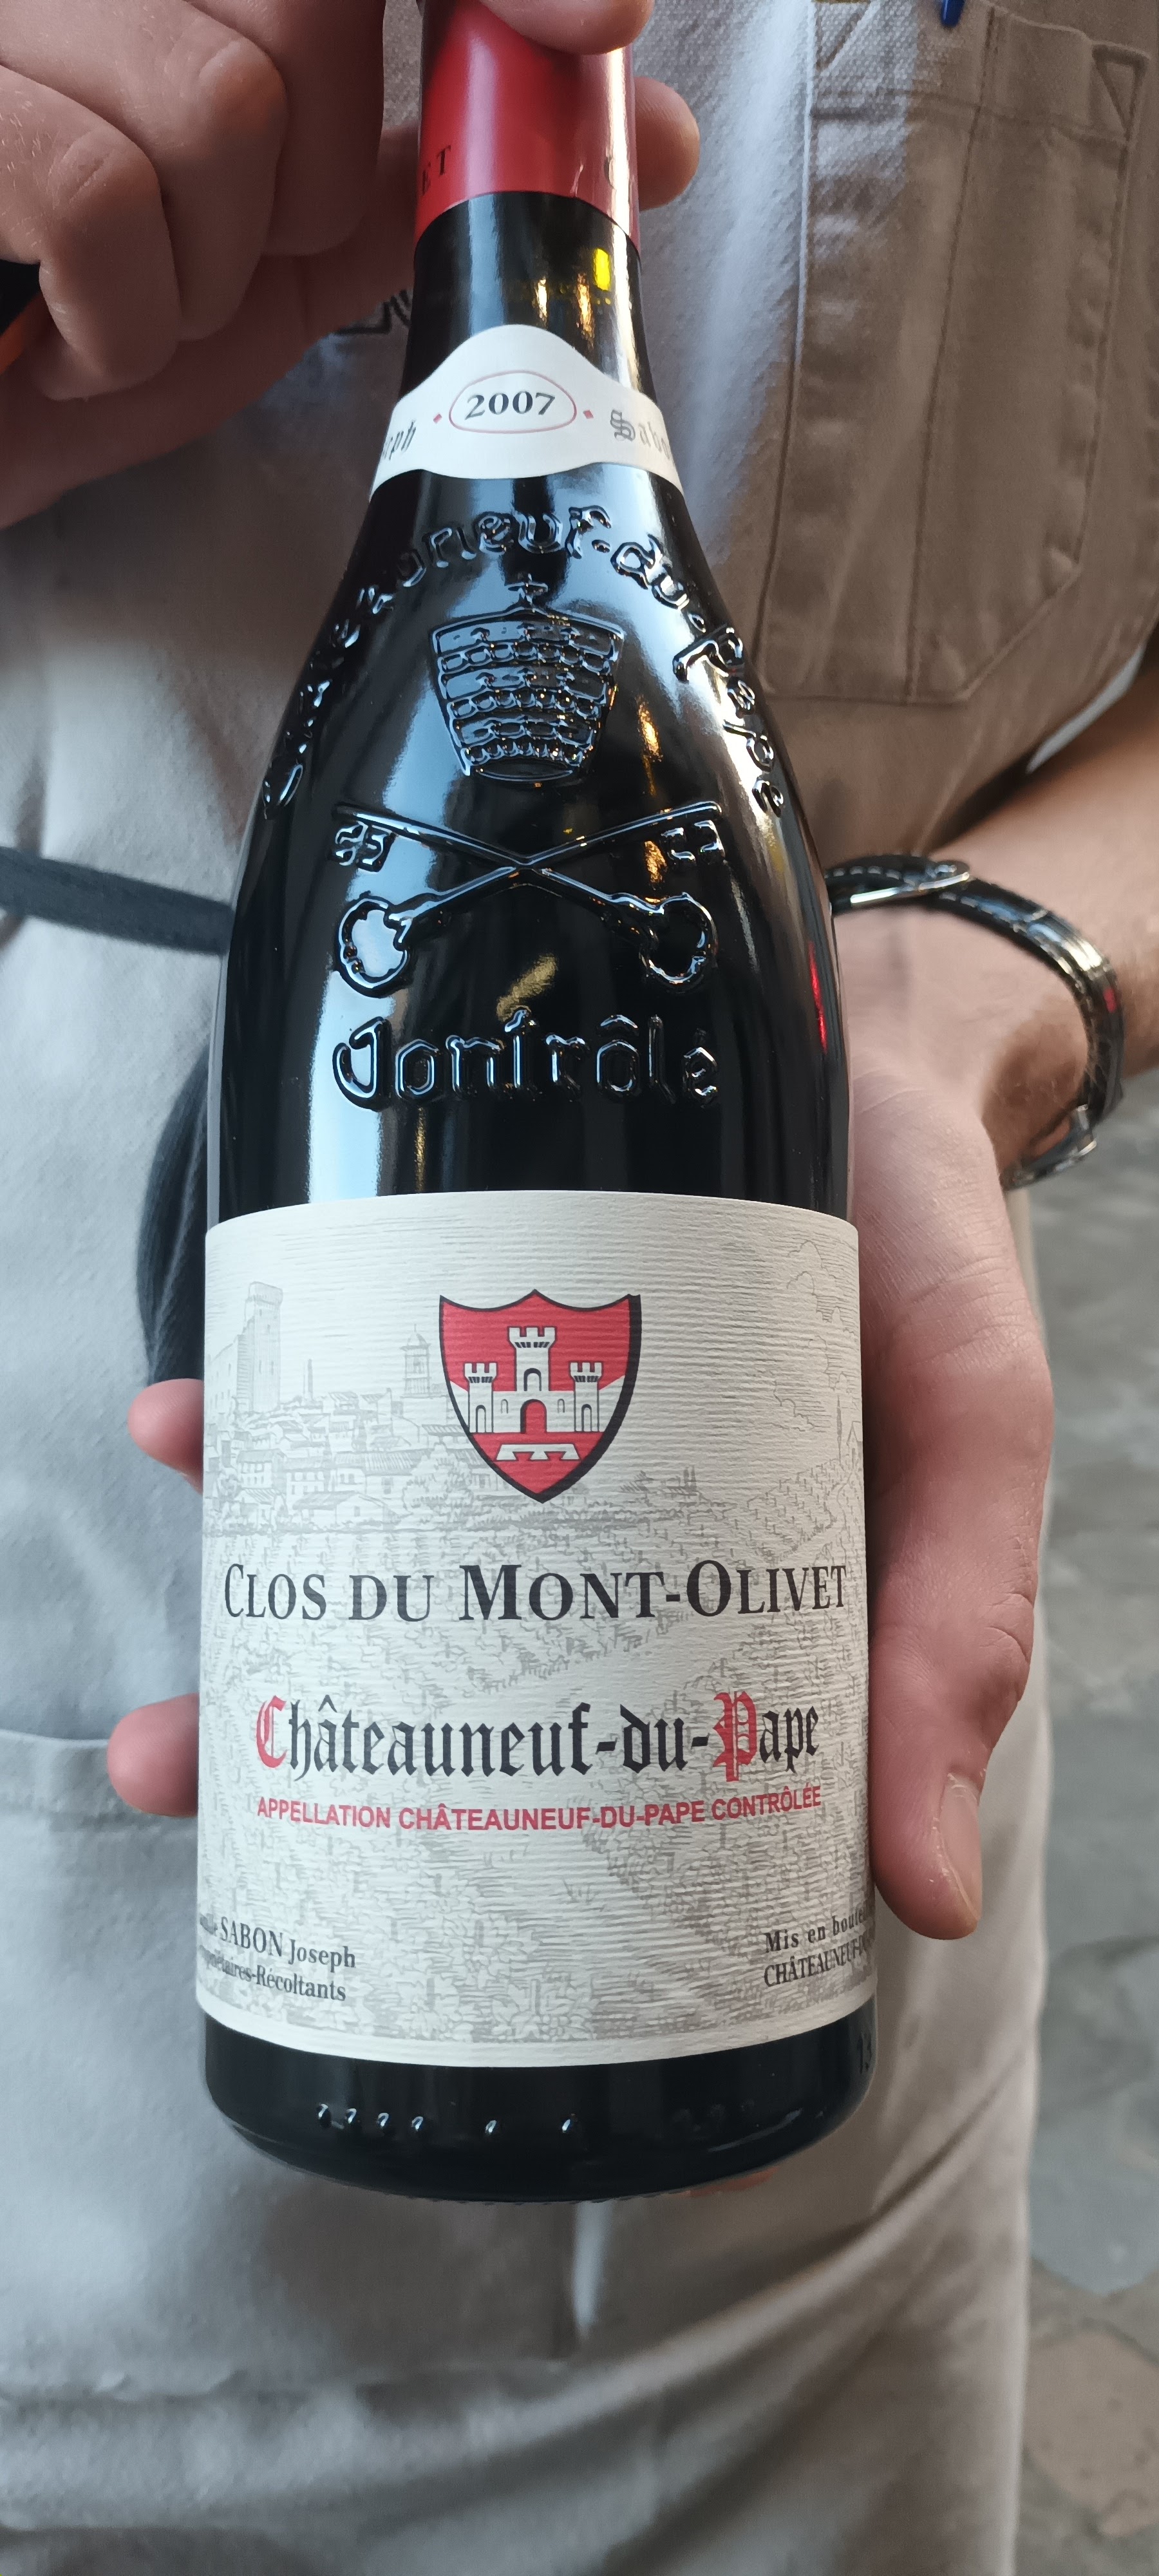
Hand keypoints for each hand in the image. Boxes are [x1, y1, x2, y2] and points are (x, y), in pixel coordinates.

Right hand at [0, 0, 698, 527]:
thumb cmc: (56, 345)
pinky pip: (111, 197)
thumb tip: (650, 136)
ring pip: (220, 107)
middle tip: (198, 271)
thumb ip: (414, 182)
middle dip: (295, 182)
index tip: (603, 21)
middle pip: (306, 9)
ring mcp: (10, 23)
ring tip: (105, 324)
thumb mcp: (256, 268)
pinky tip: (56, 353)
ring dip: (192, 276)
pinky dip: (114, 321)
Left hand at [105, 1064, 1050, 1938]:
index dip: (445, 1839)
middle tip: (170, 1760)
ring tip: (170, 1538)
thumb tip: (927, 1899)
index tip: (343, 1895)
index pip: (559, 1763)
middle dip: (282, 1715)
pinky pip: (346, 1378)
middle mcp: (583, 1542)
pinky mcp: (468, 1309)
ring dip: (237, 1542)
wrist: (887, 1059)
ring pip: (357, 1523)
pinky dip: (257, 1405)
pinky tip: (187, 1413)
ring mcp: (514, 1426)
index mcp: (694, 1619)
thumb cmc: (934, 1266)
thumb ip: (957, 1637)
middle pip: (415, 1659)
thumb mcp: (972, 1441)